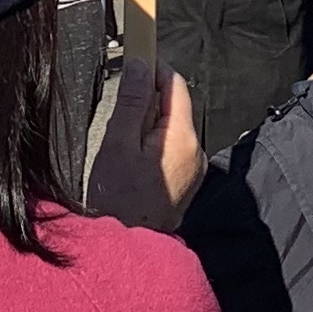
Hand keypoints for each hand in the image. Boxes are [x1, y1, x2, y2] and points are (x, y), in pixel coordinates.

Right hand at [84, 54, 204, 230]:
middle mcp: (195, 150)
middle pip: (173, 106)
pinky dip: (152, 144)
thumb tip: (140, 65)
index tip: (133, 63)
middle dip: (147, 101)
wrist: (126, 247)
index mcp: (182, 137)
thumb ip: (131, 102)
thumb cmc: (119, 200)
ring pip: (170, 128)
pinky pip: (170, 149)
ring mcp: (192, 168)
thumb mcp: (117, 143)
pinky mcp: (184, 181)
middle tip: (119, 111)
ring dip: (148, 124)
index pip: (175, 85)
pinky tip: (132, 161)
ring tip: (122, 143)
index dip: (153, 70)